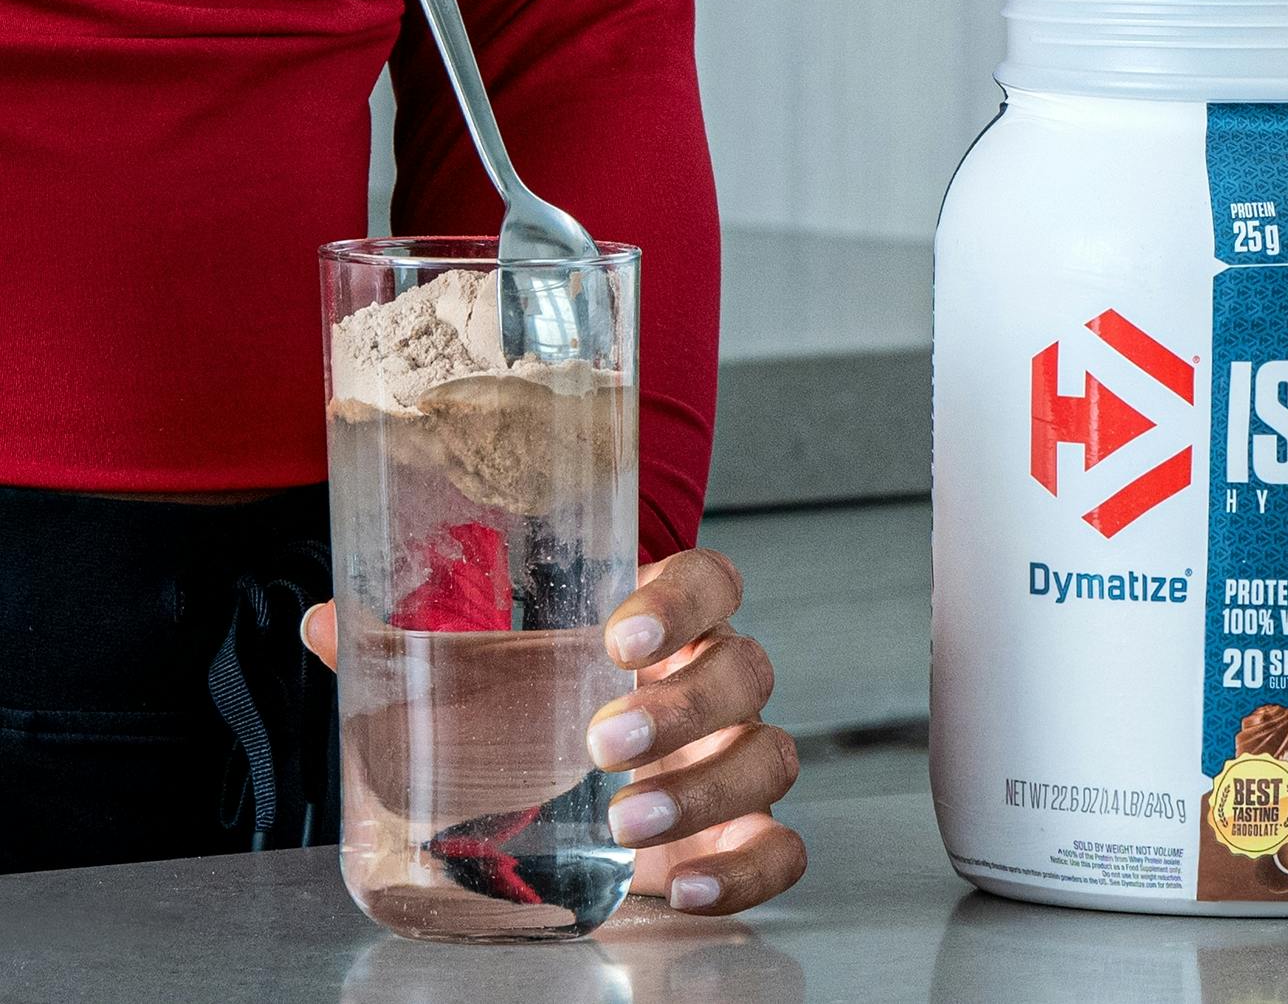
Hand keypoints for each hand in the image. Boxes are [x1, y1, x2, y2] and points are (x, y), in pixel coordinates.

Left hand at [301, 547, 807, 915]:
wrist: (564, 790)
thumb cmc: (531, 712)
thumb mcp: (474, 675)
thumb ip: (411, 646)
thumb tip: (328, 621)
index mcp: (663, 623)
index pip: (710, 580)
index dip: (682, 601)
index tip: (621, 635)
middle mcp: (712, 684)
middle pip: (745, 668)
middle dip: (681, 707)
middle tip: (601, 743)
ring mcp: (732, 758)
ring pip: (768, 754)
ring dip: (702, 788)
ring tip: (625, 821)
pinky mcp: (739, 834)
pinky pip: (780, 849)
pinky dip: (747, 871)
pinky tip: (689, 888)